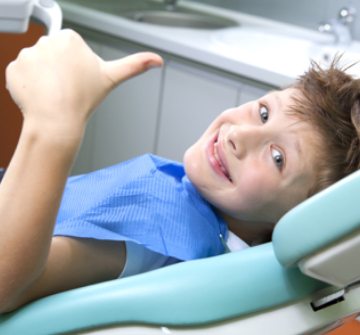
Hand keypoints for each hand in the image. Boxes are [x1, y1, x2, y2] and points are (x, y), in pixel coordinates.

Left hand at [5, 29, 162, 132]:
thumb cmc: (83, 100)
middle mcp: (47, 41)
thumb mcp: (112, 78)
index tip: (78, 79)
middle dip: (60, 69)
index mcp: (70, 39)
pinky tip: (40, 95)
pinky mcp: (14, 69)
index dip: (76, 66)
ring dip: (44, 78)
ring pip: (38, 65)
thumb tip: (158, 60)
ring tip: (54, 93)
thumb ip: (135, 65)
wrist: (57, 121)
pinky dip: (29, 85)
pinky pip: (22, 74)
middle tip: (67, 88)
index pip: (71, 48)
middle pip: (54, 54)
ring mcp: (27, 55)